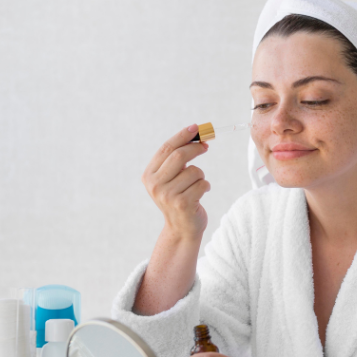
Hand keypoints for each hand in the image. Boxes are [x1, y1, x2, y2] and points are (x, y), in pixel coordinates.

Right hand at [142, 124, 210, 239]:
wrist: (182, 229)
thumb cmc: (179, 199)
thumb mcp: (171, 179)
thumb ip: (176, 160)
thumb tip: (196, 135)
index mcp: (149, 175)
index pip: (166, 148)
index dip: (182, 136)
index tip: (196, 127)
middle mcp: (155, 185)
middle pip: (179, 155)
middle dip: (196, 148)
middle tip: (206, 146)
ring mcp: (168, 195)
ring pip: (194, 171)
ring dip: (201, 175)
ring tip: (197, 185)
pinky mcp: (183, 203)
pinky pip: (202, 183)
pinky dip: (206, 186)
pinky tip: (200, 195)